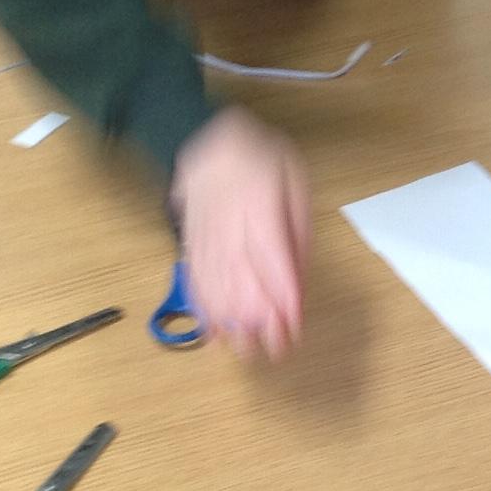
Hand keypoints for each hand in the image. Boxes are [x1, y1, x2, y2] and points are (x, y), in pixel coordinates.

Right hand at [171, 107, 310, 359]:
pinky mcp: (192, 244)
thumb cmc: (260, 159)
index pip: (273, 262)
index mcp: (260, 209)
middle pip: (243, 280)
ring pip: (217, 285)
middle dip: (261, 320)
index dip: (283, 298)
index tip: (294, 327)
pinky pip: (194, 280)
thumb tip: (299, 272)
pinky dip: (203, 308)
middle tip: (277, 350)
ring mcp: (207, 237)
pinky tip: (214, 332)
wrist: (210, 139)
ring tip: (248, 350)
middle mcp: (230, 228)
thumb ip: (297, 229)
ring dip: (232, 322)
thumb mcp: (294, 181)